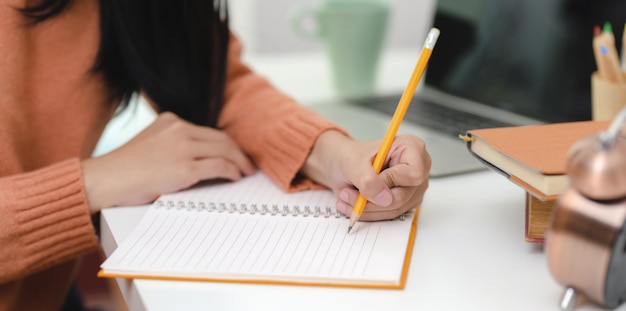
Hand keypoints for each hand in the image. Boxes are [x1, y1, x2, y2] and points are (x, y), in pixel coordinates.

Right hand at [82, 112, 255, 211]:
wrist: (104, 180)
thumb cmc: (124, 170)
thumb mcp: (150, 144)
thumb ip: (172, 144)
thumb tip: (199, 157)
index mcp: (170, 121)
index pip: (209, 132)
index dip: (227, 144)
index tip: (236, 153)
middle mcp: (178, 130)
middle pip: (221, 139)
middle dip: (238, 153)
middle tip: (248, 164)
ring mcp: (182, 148)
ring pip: (224, 151)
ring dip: (239, 163)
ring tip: (246, 172)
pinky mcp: (184, 169)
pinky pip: (219, 167)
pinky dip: (232, 171)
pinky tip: (235, 177)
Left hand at [302, 131, 430, 220]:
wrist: (343, 164)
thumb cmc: (351, 156)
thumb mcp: (353, 163)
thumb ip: (368, 179)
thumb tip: (383, 197)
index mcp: (411, 148)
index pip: (413, 174)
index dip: (389, 181)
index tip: (369, 179)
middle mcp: (418, 168)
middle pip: (402, 196)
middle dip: (370, 199)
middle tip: (347, 193)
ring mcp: (413, 188)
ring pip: (394, 209)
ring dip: (366, 207)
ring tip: (347, 196)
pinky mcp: (405, 202)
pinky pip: (389, 215)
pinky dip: (369, 212)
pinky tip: (355, 202)